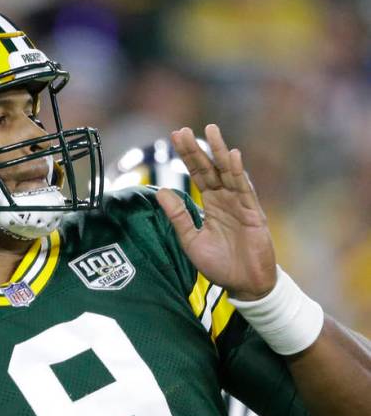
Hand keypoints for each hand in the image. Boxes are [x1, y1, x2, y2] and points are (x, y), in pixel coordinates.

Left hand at [155, 124, 276, 300]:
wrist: (244, 285)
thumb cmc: (219, 264)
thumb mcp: (191, 240)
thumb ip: (178, 216)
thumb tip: (161, 191)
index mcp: (211, 204)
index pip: (197, 174)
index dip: (187, 156)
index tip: (175, 137)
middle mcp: (226, 200)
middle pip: (210, 169)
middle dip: (197, 149)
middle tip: (183, 130)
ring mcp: (240, 205)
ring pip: (229, 173)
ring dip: (219, 152)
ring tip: (211, 131)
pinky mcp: (253, 214)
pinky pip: (245, 190)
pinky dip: (238, 173)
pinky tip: (232, 157)